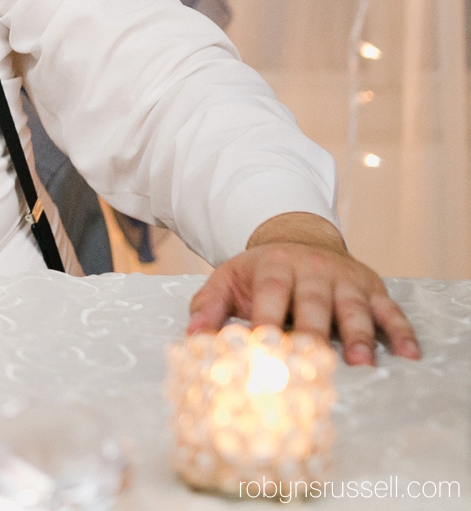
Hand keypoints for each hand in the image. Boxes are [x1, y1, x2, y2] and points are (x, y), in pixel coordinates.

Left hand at [187, 212, 420, 365]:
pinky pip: (390, 310)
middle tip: (315, 362)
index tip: (264, 347)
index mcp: (273, 267)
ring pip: (353, 307)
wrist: (299, 238)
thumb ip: (208, 305)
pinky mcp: (372, 288)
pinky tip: (409, 355)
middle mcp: (311, 269)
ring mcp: (345, 278)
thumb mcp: (228, 278)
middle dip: (315, 331)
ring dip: (360, 334)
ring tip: (362, 363)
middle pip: (314, 301)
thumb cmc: (261, 272)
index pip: (270, 292)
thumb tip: (192, 336)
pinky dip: (401, 331)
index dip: (268, 318)